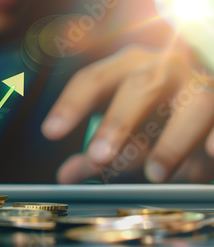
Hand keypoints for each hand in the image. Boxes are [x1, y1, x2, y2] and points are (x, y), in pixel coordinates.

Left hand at [42, 45, 213, 183]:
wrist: (203, 104)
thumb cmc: (154, 118)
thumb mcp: (123, 135)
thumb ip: (97, 155)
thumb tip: (65, 177)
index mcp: (127, 70)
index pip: (93, 79)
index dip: (71, 104)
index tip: (50, 132)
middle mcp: (164, 69)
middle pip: (139, 86)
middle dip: (118, 122)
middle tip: (98, 157)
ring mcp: (201, 84)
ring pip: (193, 103)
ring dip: (172, 140)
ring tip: (155, 174)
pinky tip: (211, 153)